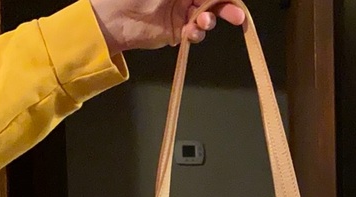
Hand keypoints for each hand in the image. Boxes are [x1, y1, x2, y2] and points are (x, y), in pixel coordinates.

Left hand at [90, 0, 245, 54]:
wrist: (117, 16)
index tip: (234, 2)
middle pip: (213, 2)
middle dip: (226, 8)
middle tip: (237, 16)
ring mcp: (182, 13)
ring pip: (206, 17)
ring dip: (209, 20)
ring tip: (203, 22)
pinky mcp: (178, 32)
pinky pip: (195, 33)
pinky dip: (197, 33)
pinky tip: (192, 32)